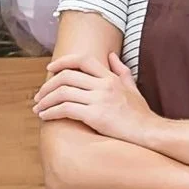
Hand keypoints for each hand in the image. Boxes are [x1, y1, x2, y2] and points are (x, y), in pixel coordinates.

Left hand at [34, 53, 158, 146]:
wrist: (149, 132)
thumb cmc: (141, 114)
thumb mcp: (132, 88)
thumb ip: (121, 70)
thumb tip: (111, 55)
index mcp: (111, 78)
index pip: (82, 59)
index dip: (63, 62)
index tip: (50, 69)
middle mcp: (104, 85)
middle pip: (66, 76)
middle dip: (47, 85)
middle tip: (39, 95)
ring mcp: (100, 100)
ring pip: (62, 93)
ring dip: (45, 100)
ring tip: (39, 108)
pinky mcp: (95, 116)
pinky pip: (65, 110)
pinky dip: (51, 112)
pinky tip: (46, 117)